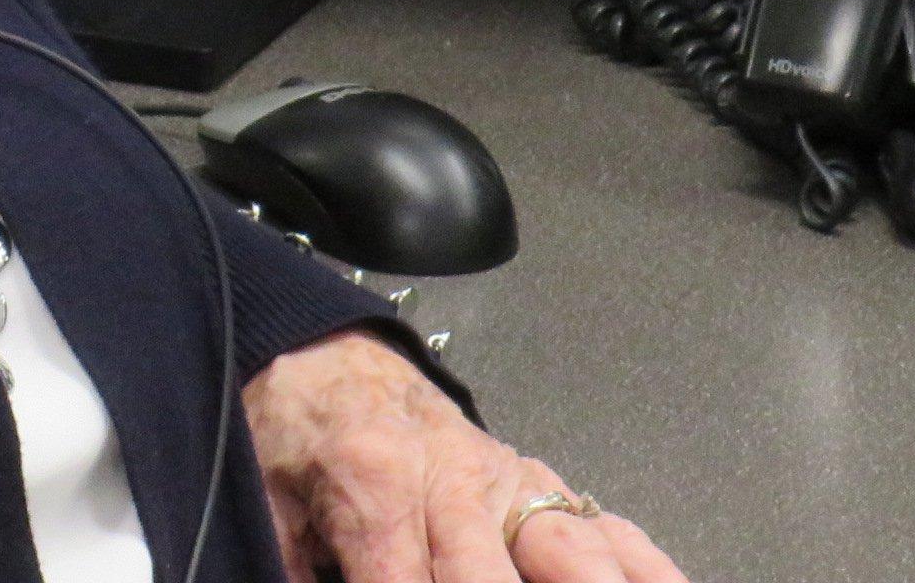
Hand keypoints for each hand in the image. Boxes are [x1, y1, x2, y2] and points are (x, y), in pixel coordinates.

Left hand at [242, 330, 688, 582]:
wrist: (323, 355)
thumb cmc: (298, 430)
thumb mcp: (267, 502)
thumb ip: (294, 563)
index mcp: (374, 482)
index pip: (400, 582)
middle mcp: (452, 479)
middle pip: (492, 575)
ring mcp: (507, 478)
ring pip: (571, 552)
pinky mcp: (537, 481)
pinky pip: (606, 527)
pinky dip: (647, 566)